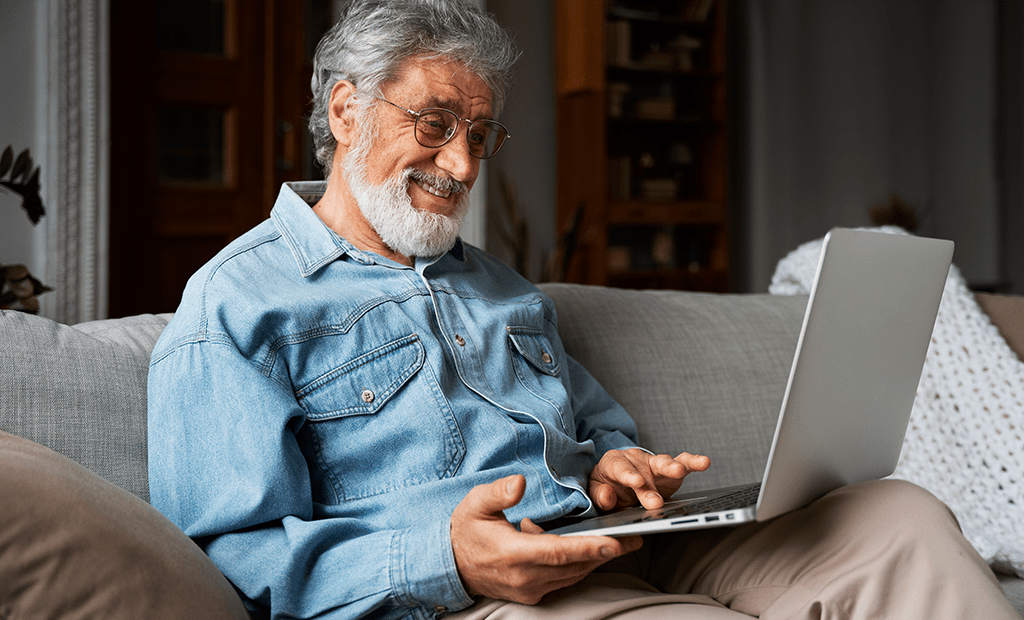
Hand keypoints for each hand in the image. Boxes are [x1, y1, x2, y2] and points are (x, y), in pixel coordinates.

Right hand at [450, 475, 641, 604]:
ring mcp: (528, 589)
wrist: (449, 564)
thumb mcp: (475, 503)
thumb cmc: (465, 530)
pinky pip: (564, 581)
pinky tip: (595, 550)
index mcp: (512, 553)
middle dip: (606, 553)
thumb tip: (520, 482)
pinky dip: (581, 566)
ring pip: (572, 576)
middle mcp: (524, 576)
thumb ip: (499, 493)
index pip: (557, 552)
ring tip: (624, 542)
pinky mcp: (531, 593)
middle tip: (636, 538)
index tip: (614, 542)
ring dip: (598, 560)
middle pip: (573, 567)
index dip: (588, 548)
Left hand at [589, 449, 709, 510]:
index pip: (620, 468)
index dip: (628, 474)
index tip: (637, 482)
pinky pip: (682, 464)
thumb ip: (600, 495)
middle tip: (655, 503)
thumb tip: (607, 497)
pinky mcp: (669, 470)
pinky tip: (704, 462)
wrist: (618, 481)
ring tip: (679, 471)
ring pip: (663, 463)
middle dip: (650, 487)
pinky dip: (693, 463)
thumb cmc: (608, 486)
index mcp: (614, 463)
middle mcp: (635, 459)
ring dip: (671, 468)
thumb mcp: (598, 491)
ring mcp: (653, 464)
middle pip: (643, 470)